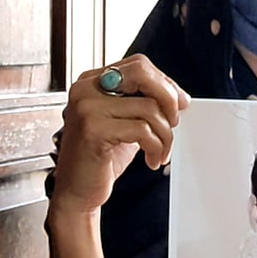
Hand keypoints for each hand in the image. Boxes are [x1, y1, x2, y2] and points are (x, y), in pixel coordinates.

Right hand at [51, 54, 189, 215]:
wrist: (77, 192)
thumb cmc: (99, 160)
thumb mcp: (123, 123)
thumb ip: (142, 104)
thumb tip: (179, 97)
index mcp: (92, 82)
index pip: (138, 65)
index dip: (165, 83)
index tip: (179, 104)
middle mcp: (86, 89)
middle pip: (142, 73)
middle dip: (168, 98)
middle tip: (174, 123)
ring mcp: (87, 108)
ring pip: (148, 107)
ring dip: (165, 134)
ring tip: (160, 151)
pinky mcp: (93, 129)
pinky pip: (142, 130)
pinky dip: (155, 147)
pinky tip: (151, 160)